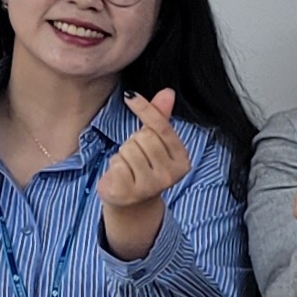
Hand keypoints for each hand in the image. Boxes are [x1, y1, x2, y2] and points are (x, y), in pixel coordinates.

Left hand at [97, 90, 188, 258]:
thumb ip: (161, 118)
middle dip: (134, 142)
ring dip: (123, 156)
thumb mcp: (155, 143)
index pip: (162, 128)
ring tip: (129, 169)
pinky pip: (117, 164)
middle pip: (143, 138)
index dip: (145, 109)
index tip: (130, 96)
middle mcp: (171, 175)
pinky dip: (114, 168)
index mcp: (182, 160)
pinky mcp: (130, 192)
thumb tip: (168, 92)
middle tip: (137, 157)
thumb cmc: (144, 167)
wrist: (133, 204)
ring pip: (128, 150)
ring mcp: (151, 185)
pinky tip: (122, 178)